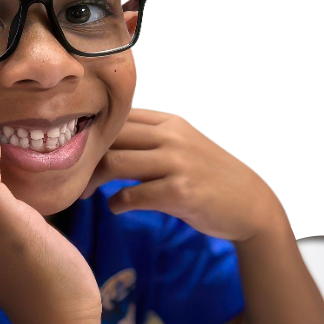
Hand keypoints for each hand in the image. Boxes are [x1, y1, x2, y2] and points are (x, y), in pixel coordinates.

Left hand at [78, 107, 285, 242]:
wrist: (252, 204)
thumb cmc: (211, 177)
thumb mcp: (184, 145)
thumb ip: (151, 139)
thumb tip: (107, 141)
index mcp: (170, 122)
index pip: (119, 116)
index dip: (91, 131)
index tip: (74, 149)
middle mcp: (172, 137)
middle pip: (111, 136)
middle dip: (84, 156)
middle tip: (71, 175)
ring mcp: (176, 163)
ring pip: (115, 162)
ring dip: (92, 180)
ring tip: (84, 193)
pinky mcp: (179, 192)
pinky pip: (132, 195)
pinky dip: (117, 203)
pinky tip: (116, 207)